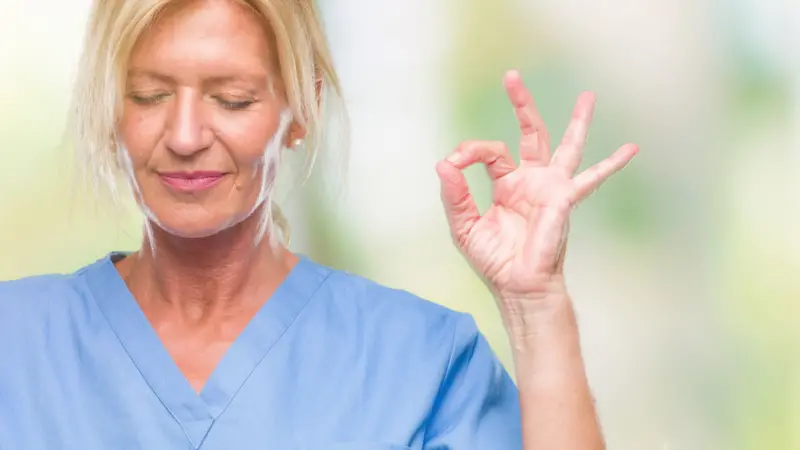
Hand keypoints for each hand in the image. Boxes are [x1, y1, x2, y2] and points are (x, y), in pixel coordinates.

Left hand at [436, 70, 637, 306]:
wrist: (517, 287)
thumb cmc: (494, 261)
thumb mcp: (464, 226)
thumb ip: (455, 195)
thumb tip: (443, 163)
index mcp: (506, 185)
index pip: (489, 152)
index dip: (469, 150)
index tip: (454, 161)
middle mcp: (531, 181)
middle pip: (530, 134)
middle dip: (522, 105)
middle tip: (512, 76)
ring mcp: (550, 189)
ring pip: (565, 146)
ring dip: (576, 122)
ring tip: (588, 96)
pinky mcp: (563, 200)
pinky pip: (590, 179)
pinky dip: (611, 164)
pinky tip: (631, 148)